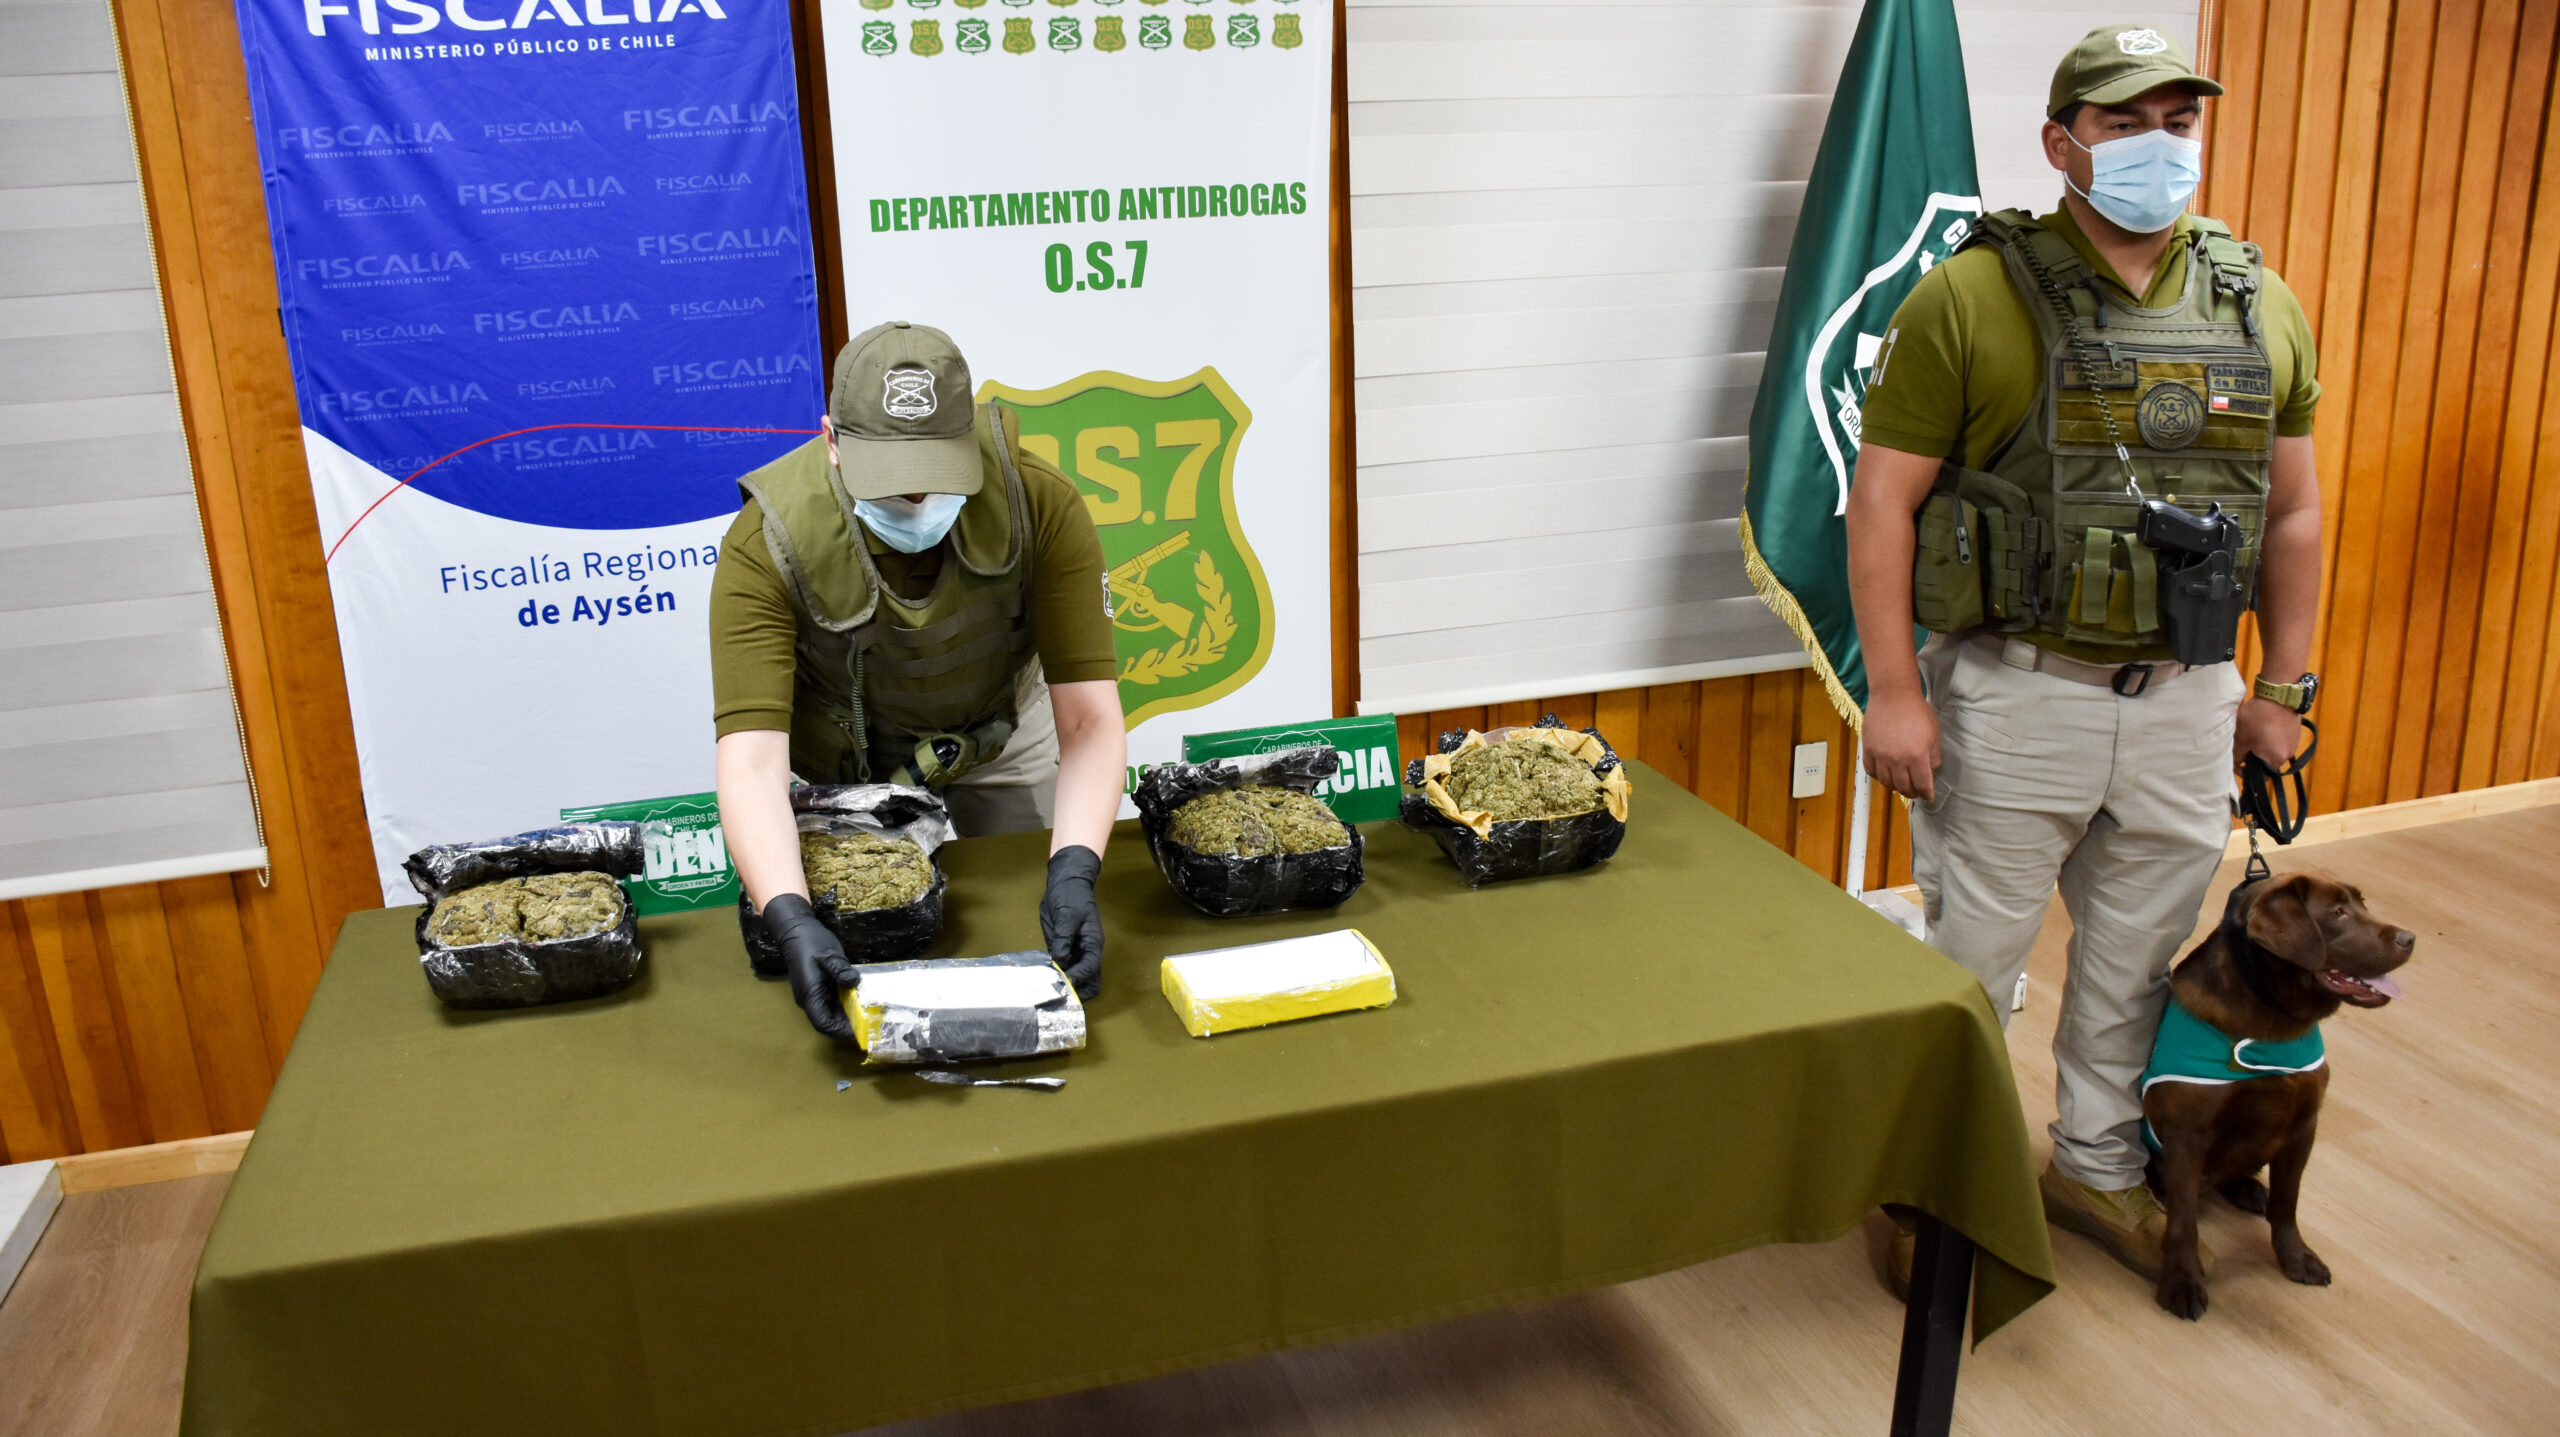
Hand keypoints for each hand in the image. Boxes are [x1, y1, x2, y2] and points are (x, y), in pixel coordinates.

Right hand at [761, 893, 859, 1044]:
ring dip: (849, 1015)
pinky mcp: (819, 988)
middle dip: (849, 1025)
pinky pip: (833, 1002)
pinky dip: (847, 1004)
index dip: (841, 1031)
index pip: (823, 1023)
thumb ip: (840, 970)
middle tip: (872, 1021)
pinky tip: (862, 998)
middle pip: (829, 1022)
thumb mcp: (828, 954)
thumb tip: (854, 982)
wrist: (796, 929)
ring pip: (832, 1013)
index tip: (861, 1030)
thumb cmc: (810, 941)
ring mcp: (814, 994)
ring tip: (870, 1012)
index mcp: (810, 994)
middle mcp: (810, 999)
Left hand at [1040, 846, 1104, 1001]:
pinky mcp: (1062, 950)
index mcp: (1093, 942)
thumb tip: (1060, 961)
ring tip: (1051, 990)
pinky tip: (1044, 980)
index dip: (1078, 977)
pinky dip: (1057, 977)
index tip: (1063, 983)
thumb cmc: (1071, 896)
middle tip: (1060, 994)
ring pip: (1079, 979)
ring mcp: (1075, 952)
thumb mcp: (1067, 915)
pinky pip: (1064, 969)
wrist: (1066, 883)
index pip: (1091, 967)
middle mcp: (1087, 951)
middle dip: (1078, 991)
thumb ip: (1063, 939)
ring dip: (1068, 987)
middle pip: (1091, 981)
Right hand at [1863, 690, 1942, 801]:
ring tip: (1901, 784)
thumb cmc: (1917, 711)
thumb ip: (1934, 757)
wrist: (1894, 695)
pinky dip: (1879, 777)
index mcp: (1917, 756)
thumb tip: (1931, 772)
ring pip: (1887, 782)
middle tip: (1916, 792)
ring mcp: (1881, 755)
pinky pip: (1871, 771)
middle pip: (1904, 787)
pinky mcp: (1868, 749)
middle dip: (1912, 793)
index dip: (1927, 794)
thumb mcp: (1934, 734)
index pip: (1923, 785)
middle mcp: (1898, 760)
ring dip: (1895, 787)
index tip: (1928, 796)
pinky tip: (1885, 774)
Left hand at [2235, 696, 2303, 770]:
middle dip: (2253, 757)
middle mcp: (2288, 755)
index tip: (2236, 763)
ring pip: (2273, 751)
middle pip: (2267, 763)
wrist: (2280, 694)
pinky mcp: (2295, 732)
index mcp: (2275, 760)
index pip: (2261, 777)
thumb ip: (2237, 755)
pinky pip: (2280, 741)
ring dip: (2261, 747)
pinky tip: (2262, 727)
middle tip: (2242, 746)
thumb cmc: (2259, 718)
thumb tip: (2233, 765)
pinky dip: (2270, 739)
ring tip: (2251, 734)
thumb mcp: (2242, 737)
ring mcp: (2294, 743)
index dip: (2247, 772)